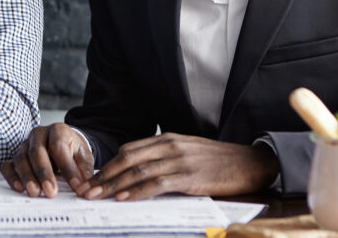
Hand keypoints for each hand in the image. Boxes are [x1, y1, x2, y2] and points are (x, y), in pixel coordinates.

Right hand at [0, 123, 94, 197]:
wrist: (64, 145)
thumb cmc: (74, 151)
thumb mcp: (84, 158)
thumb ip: (83, 171)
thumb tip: (81, 187)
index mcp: (58, 130)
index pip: (58, 146)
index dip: (67, 168)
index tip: (74, 185)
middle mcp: (39, 134)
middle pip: (37, 151)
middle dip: (44, 173)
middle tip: (50, 192)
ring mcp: (25, 145)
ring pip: (21, 159)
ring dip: (27, 177)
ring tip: (35, 193)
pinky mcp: (16, 157)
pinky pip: (8, 165)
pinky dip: (11, 177)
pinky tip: (19, 188)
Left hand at [74, 133, 278, 200]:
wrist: (250, 163)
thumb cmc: (219, 161)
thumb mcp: (188, 152)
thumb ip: (165, 157)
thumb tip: (141, 171)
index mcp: (168, 139)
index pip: (129, 150)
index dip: (109, 164)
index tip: (95, 178)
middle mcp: (170, 146)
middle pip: (128, 159)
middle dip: (105, 175)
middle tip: (87, 190)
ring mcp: (179, 160)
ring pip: (138, 172)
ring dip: (115, 185)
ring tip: (98, 196)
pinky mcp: (189, 176)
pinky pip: (157, 184)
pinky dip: (138, 191)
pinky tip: (124, 198)